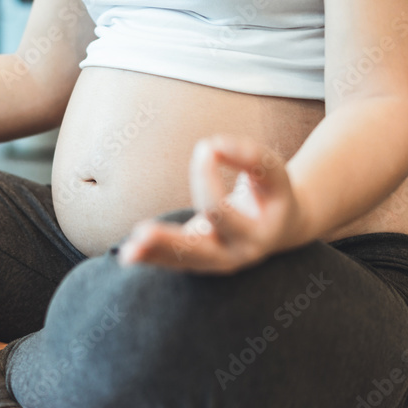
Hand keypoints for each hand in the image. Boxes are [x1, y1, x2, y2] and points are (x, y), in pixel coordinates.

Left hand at [117, 135, 304, 273]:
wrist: (281, 226)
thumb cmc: (271, 192)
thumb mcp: (271, 171)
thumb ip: (248, 156)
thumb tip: (211, 146)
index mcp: (257, 235)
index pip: (221, 210)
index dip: (206, 178)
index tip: (206, 146)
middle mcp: (236, 255)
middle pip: (200, 251)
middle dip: (170, 242)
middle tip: (141, 233)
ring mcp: (216, 261)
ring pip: (182, 261)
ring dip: (154, 254)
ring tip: (127, 253)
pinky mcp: (199, 259)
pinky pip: (173, 261)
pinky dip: (151, 257)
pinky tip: (127, 254)